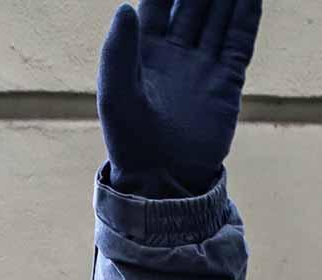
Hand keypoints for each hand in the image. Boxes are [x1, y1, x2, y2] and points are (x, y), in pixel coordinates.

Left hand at [97, 0, 261, 196]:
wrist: (163, 179)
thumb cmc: (130, 141)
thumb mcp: (116, 96)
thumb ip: (117, 53)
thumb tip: (126, 6)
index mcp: (142, 55)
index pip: (155, 6)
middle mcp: (173, 55)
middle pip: (192, 6)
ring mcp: (201, 66)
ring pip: (217, 18)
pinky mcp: (226, 81)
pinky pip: (238, 40)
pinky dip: (246, 16)